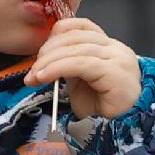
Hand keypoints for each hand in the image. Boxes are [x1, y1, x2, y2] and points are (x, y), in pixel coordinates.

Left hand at [24, 18, 140, 119]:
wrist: (122, 128)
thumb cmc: (103, 108)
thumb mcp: (80, 80)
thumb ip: (68, 64)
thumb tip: (45, 57)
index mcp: (108, 46)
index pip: (81, 26)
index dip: (56, 34)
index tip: (40, 52)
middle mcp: (116, 48)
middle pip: (75, 36)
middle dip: (47, 51)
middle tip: (32, 70)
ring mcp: (118, 58)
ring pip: (76, 49)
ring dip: (49, 61)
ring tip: (35, 76)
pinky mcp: (115, 72)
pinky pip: (81, 64)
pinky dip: (58, 68)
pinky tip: (45, 76)